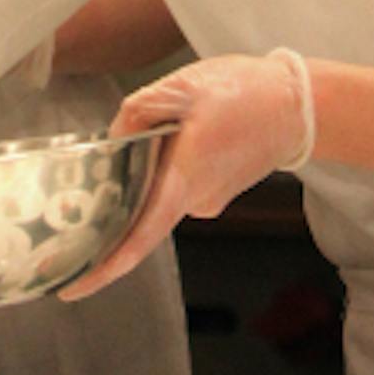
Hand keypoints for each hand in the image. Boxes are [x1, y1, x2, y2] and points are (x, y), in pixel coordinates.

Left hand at [62, 49, 313, 300]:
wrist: (301, 106)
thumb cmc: (250, 94)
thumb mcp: (184, 86)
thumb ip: (139, 111)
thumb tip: (115, 137)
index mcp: (184, 180)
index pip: (138, 237)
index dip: (103, 268)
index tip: (72, 288)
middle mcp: (196, 201)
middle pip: (140, 213)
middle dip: (114, 199)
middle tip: (88, 183)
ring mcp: (208, 199)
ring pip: (158, 190)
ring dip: (146, 167)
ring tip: (160, 125)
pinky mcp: (215, 189)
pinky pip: (177, 183)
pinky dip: (166, 164)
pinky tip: (176, 131)